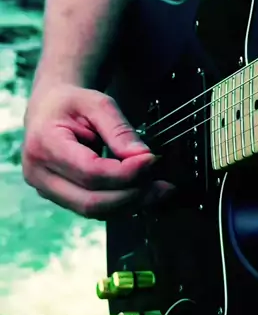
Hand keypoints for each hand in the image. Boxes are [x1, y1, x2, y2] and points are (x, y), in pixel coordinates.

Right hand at [23, 84, 167, 217]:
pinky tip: (141, 193)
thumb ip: (120, 130)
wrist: (49, 109)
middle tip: (161, 182)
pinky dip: (121, 205)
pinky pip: (93, 210)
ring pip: (93, 211)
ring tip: (157, 188)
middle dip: (132, 194)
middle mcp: (39, 174)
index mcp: (44, 144)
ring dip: (130, 204)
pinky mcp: (60, 198)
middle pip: (91, 200)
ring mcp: (46, 190)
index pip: (90, 171)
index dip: (126, 172)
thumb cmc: (71, 103)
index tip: (152, 160)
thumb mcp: (97, 104)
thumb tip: (144, 158)